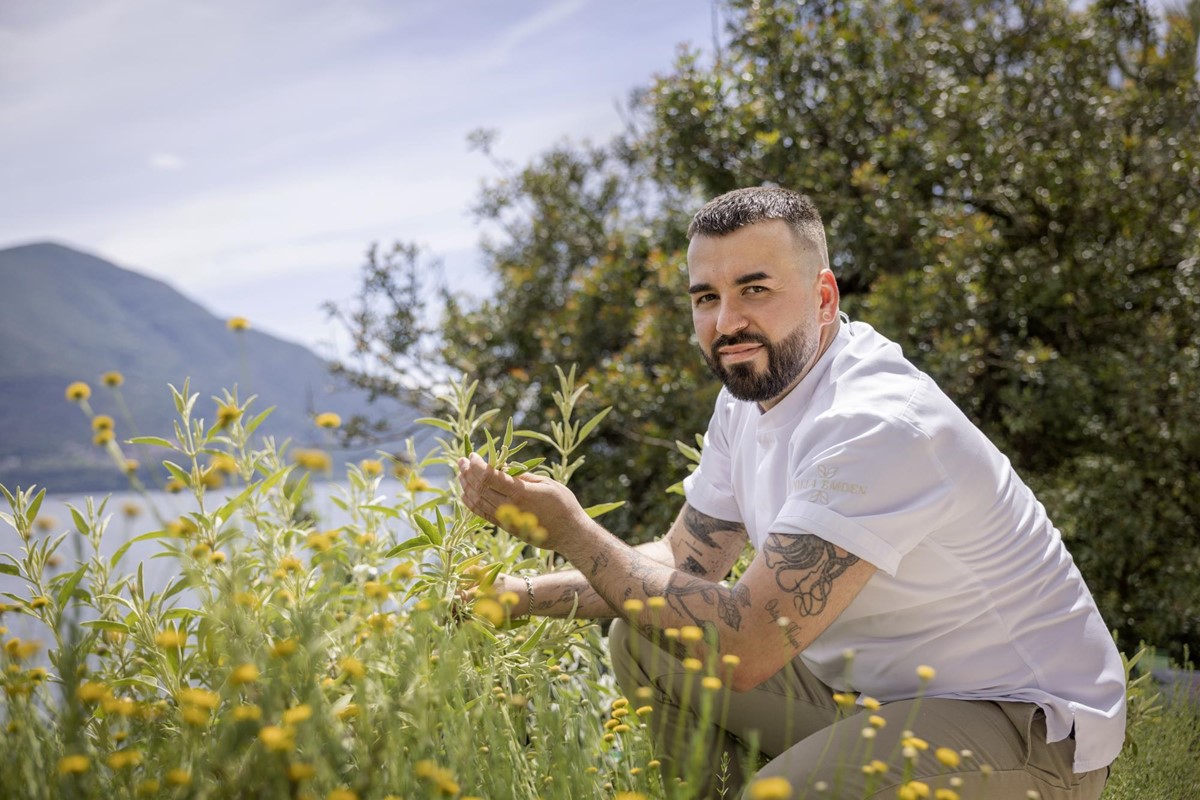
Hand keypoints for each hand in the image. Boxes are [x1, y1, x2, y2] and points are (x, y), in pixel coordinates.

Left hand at [456, 453, 589, 550]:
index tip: (472, 456)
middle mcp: (510, 507)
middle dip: (467, 473)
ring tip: (460, 474)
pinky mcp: (505, 527)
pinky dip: (471, 503)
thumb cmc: (564, 505)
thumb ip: (523, 476)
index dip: (477, 465)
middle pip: (479, 488)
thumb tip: (503, 468)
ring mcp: (506, 519)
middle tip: (461, 461)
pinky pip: (482, 514)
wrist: (570, 534)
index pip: (489, 477)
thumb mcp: (546, 483)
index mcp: (521, 493)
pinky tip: (465, 493)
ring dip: (466, 487)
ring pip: (477, 502)